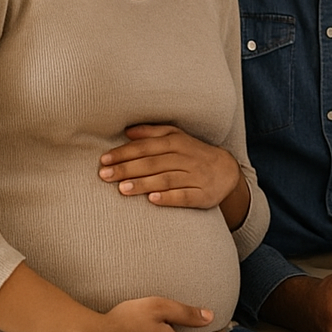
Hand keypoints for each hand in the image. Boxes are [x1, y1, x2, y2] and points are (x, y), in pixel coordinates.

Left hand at [99, 125, 242, 209]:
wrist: (228, 171)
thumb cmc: (194, 153)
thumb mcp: (178, 138)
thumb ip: (153, 133)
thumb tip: (127, 131)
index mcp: (178, 143)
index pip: (147, 147)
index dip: (125, 153)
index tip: (104, 160)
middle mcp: (187, 158)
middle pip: (154, 163)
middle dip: (128, 169)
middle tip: (105, 175)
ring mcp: (196, 177)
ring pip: (167, 179)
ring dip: (144, 184)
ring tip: (122, 188)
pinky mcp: (203, 195)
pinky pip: (185, 196)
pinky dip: (169, 197)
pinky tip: (153, 200)